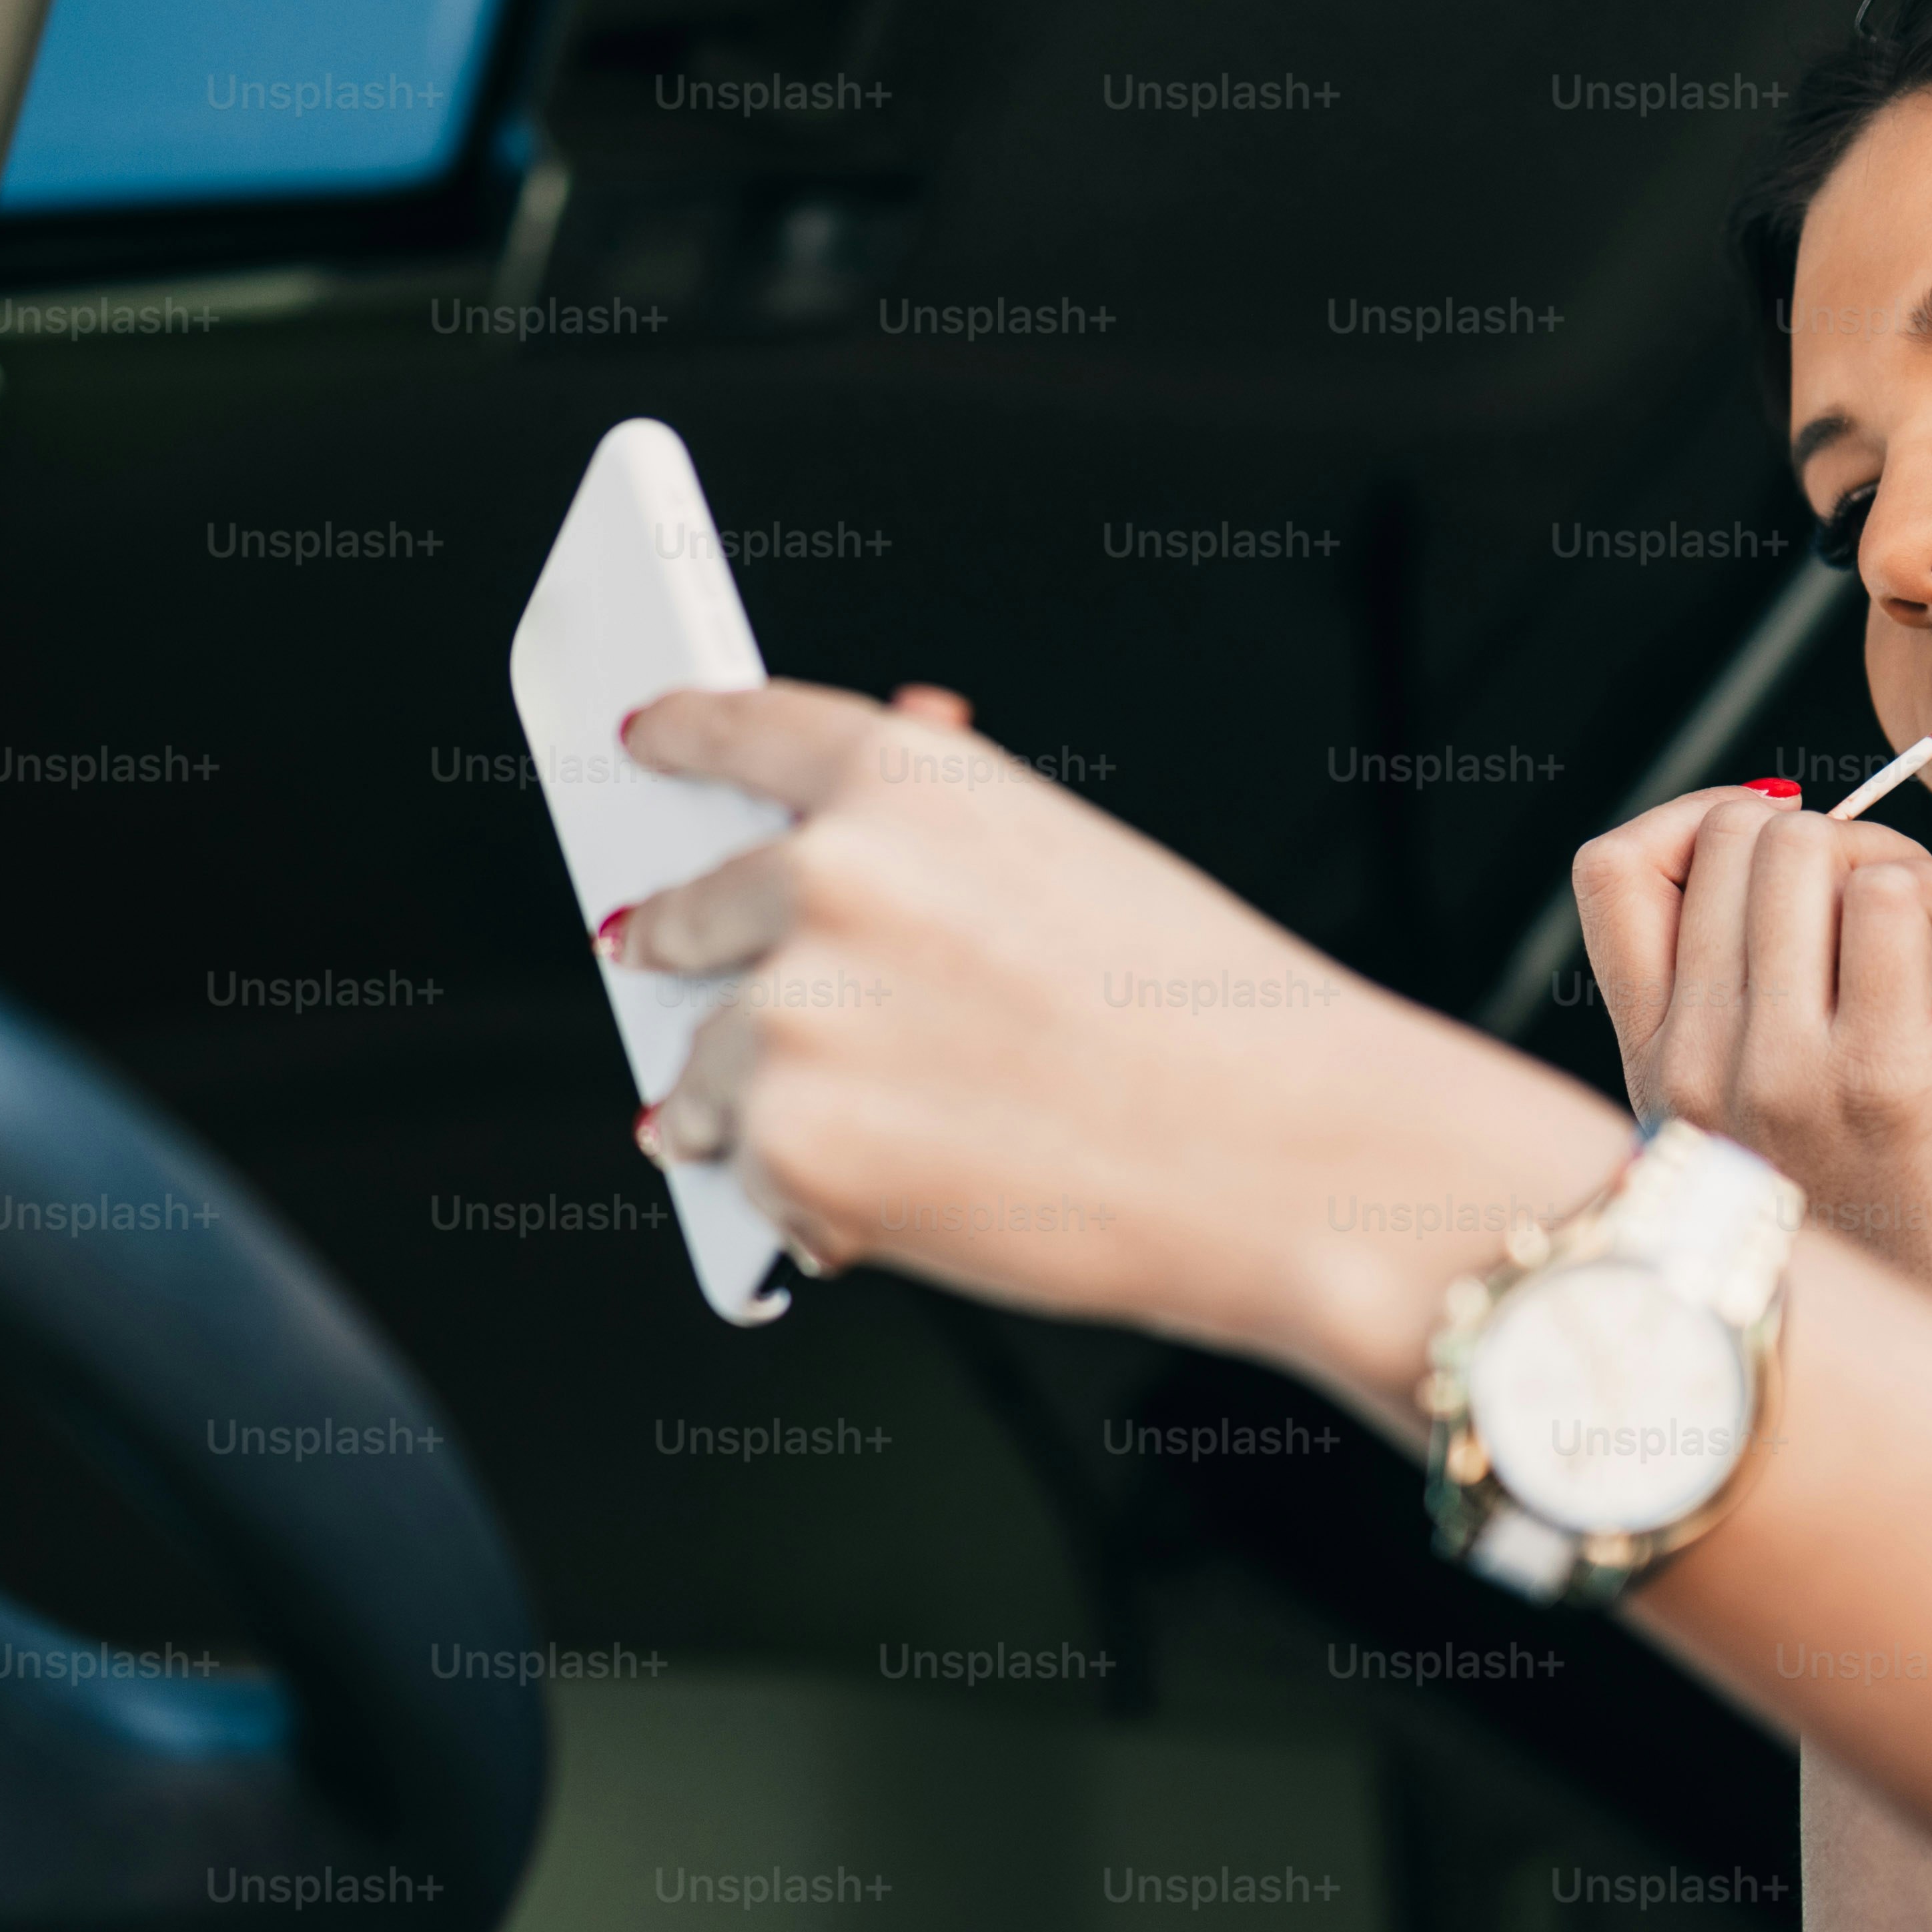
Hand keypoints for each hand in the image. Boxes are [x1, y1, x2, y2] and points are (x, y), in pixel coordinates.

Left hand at [609, 680, 1628, 1417]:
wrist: (1292, 1157)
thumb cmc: (1214, 1026)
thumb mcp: (1074, 873)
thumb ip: (935, 856)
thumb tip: (812, 871)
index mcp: (906, 779)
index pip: (743, 727)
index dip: (680, 732)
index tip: (638, 741)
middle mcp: (827, 874)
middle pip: (688, 909)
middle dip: (688, 957)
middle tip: (734, 1005)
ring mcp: (796, 1011)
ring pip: (704, 1066)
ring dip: (753, 1108)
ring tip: (899, 1137)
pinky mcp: (790, 1143)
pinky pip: (748, 1178)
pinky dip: (807, 1204)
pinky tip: (914, 1203)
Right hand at [1570, 790, 1931, 1335]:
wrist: (1892, 1399)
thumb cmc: (1847, 1258)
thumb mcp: (1735, 1141)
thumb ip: (1728, 1024)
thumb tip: (1777, 870)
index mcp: (1649, 1068)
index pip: (1613, 870)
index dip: (1703, 821)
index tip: (1779, 868)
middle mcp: (1691, 1064)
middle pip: (1730, 834)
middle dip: (1828, 836)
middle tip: (1880, 909)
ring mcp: (1775, 1073)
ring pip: (1803, 847)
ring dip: (1888, 860)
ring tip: (1922, 933)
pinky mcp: (1878, 1084)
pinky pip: (1891, 903)